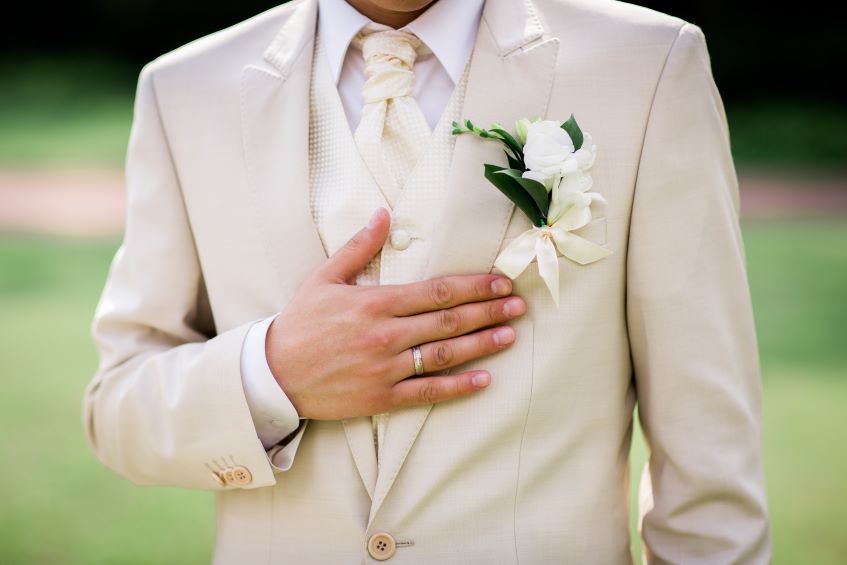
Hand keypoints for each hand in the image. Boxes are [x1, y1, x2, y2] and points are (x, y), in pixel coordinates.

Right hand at [266, 208, 526, 419]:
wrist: (272, 374)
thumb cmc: (299, 323)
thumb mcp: (323, 278)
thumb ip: (358, 247)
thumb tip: (384, 214)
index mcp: (375, 303)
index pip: (436, 291)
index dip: (473, 286)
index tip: (500, 282)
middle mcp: (386, 335)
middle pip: (448, 320)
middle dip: (488, 311)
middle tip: (518, 305)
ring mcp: (385, 368)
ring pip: (444, 354)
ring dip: (481, 344)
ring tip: (510, 335)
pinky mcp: (381, 397)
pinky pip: (427, 391)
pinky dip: (458, 386)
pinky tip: (484, 379)